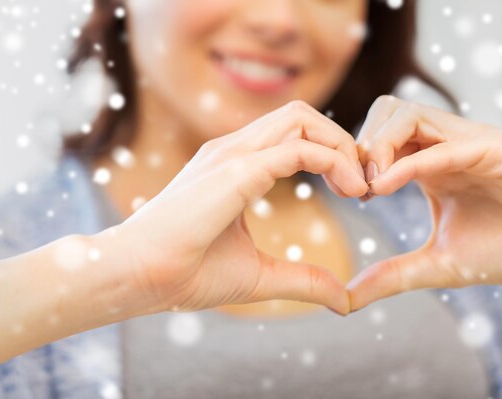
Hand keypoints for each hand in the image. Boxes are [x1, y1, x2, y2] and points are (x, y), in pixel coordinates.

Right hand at [101, 100, 367, 314]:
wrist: (138, 277)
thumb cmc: (186, 273)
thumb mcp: (259, 276)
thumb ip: (303, 280)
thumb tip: (343, 300)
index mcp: (237, 164)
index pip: (295, 134)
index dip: (333, 154)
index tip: (355, 192)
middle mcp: (234, 149)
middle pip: (303, 116)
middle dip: (343, 142)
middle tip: (363, 185)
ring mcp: (232, 153)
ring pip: (302, 118)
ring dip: (341, 146)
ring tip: (359, 187)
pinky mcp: (235, 170)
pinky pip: (298, 148)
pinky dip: (332, 161)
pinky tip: (349, 189)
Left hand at [347, 96, 501, 310]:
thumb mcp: (438, 264)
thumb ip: (392, 276)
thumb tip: (345, 299)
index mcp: (428, 164)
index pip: (377, 137)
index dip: (352, 160)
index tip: (346, 195)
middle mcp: (444, 145)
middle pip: (385, 112)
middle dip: (359, 145)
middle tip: (354, 189)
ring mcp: (468, 142)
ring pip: (408, 114)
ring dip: (379, 146)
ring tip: (370, 188)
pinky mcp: (495, 148)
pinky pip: (444, 143)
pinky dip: (410, 162)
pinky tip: (385, 187)